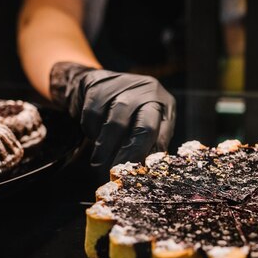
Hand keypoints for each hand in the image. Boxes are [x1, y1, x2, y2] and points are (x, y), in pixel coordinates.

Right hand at [50, 62, 175, 170]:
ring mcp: (125, 84)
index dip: (149, 157)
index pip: (162, 135)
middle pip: (144, 127)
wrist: (102, 83)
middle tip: (116, 173)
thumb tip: (144, 171)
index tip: (136, 174)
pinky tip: (93, 135)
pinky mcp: (100, 83)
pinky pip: (94, 114)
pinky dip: (92, 130)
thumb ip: (148, 146)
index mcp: (165, 105)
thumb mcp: (146, 126)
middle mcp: (150, 91)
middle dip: (130, 155)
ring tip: (98, 163)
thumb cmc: (129, 113)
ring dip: (105, 148)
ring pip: (116, 124)